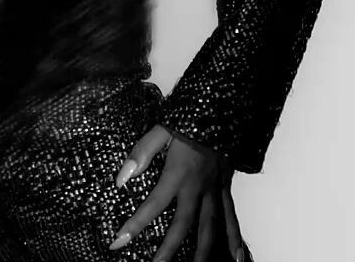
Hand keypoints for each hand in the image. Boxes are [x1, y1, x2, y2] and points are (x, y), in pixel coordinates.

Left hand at [109, 125, 246, 261]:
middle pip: (183, 225)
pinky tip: (236, 257)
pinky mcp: (225, 187)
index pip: (153, 204)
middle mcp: (198, 186)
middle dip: (168, 250)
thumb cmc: (190, 117)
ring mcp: (214, 189)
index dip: (135, 225)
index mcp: (178, 173)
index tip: (118, 242)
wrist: (224, 107)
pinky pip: (230, 216)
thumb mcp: (161, 130)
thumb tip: (121, 178)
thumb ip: (141, 154)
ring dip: (202, 252)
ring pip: (210, 227)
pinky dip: (234, 237)